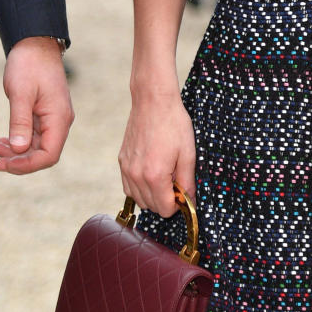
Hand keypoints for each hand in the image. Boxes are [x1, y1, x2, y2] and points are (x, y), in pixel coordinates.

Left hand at [0, 36, 73, 172]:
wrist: (35, 43)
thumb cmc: (29, 65)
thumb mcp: (20, 93)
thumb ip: (20, 122)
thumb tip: (19, 150)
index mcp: (58, 118)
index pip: (49, 155)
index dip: (27, 165)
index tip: (4, 163)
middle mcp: (59, 121)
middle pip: (43, 154)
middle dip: (19, 161)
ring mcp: (52, 118)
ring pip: (37, 147)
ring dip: (16, 152)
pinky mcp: (44, 114)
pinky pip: (33, 136)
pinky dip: (18, 141)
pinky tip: (2, 141)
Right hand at [119, 81, 195, 216]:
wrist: (153, 101)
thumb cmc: (173, 124)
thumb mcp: (188, 153)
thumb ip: (187, 181)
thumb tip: (189, 201)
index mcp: (155, 176)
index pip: (164, 210)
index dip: (177, 205)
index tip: (183, 192)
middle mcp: (136, 176)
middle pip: (151, 207)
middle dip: (165, 200)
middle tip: (176, 181)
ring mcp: (126, 169)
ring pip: (138, 199)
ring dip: (152, 195)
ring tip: (165, 176)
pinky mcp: (122, 161)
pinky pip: (129, 187)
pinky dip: (140, 187)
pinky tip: (152, 173)